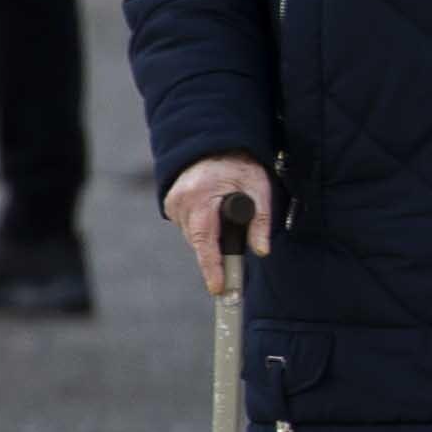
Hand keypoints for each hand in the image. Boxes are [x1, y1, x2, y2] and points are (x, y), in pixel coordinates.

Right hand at [165, 155, 273, 298]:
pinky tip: (212, 217)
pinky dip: (201, 228)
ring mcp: (173, 202)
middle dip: (215, 254)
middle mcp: (182, 200)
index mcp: (202, 195)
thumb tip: (261, 251)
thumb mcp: (259, 187)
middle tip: (232, 266)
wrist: (214, 144)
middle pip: (199, 242)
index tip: (217, 287)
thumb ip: (261, 220)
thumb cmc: (239, 165)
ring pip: (193, 236)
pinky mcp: (170, 204)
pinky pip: (188, 227)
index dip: (212, 267)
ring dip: (209, 239)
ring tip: (224, 222)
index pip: (205, 239)